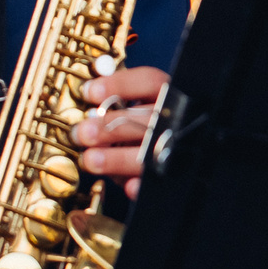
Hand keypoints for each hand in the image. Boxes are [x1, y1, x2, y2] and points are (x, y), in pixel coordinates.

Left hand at [75, 65, 169, 200]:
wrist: (186, 162)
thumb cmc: (147, 130)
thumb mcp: (139, 108)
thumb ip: (119, 102)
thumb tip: (88, 102)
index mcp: (169, 97)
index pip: (150, 82)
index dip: (119, 85)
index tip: (89, 92)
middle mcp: (179, 120)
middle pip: (148, 118)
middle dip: (110, 126)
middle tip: (81, 132)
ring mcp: (179, 150)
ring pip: (151, 152)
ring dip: (117, 158)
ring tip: (90, 159)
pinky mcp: (176, 178)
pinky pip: (160, 183)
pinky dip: (143, 185)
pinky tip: (128, 186)